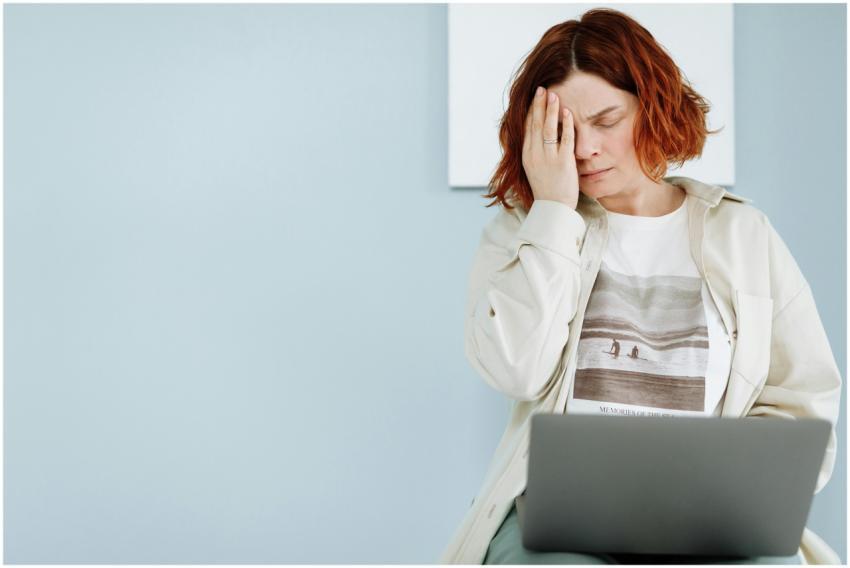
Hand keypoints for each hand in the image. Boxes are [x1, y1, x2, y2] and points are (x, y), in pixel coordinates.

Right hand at [521, 86, 579, 208]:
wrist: (553, 209)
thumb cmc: (546, 189)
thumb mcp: (535, 169)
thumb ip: (535, 152)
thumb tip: (536, 137)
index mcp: (527, 155)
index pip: (528, 128)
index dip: (532, 111)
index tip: (536, 97)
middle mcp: (535, 155)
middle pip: (536, 124)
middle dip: (539, 105)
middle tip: (543, 89)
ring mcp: (548, 159)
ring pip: (547, 129)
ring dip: (551, 110)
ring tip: (554, 95)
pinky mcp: (563, 163)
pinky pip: (564, 140)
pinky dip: (565, 125)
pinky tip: (567, 112)